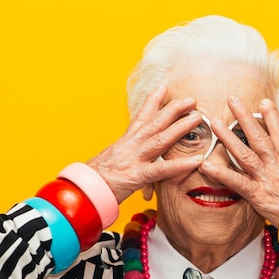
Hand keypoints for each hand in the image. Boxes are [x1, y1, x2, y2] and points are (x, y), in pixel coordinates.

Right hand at [87, 85, 203, 203]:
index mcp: (125, 141)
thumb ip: (125, 156)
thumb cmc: (95, 180)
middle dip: (173, 109)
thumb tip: (130, 155)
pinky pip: (162, 169)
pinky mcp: (137, 176)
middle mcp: (130, 145)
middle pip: (155, 122)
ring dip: (180, 127)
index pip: (140, 117)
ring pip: (161, 139)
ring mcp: (134, 159)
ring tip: (198, 118)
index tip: (164, 87)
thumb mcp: (112, 162)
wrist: (81, 191)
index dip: (153, 101)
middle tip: (192, 100)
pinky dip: (181, 164)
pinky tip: (197, 160)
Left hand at [199, 96, 278, 228]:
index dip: (272, 117)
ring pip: (244, 153)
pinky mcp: (258, 194)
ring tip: (215, 123)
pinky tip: (206, 165)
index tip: (264, 101)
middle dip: (244, 116)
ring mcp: (266, 178)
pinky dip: (220, 173)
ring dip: (228, 137)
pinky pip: (236, 182)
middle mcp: (276, 166)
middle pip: (259, 136)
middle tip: (232, 99)